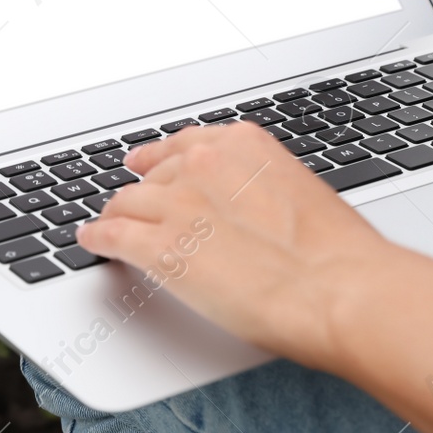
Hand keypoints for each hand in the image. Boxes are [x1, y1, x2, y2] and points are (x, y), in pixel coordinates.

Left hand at [75, 121, 396, 371]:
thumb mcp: (300, 195)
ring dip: (116, 215)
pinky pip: (112, 236)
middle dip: (142, 192)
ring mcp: (178, 205)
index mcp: (243, 145)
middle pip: (153, 176)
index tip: (147, 161)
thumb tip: (254, 210)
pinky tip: (92, 242)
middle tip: (131, 204)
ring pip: (126, 203)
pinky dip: (97, 238)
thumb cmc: (338, 253)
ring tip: (107, 224)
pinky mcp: (160, 250)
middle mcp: (203, 165)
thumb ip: (264, 190)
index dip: (160, 156)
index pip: (186, 144)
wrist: (341, 289)